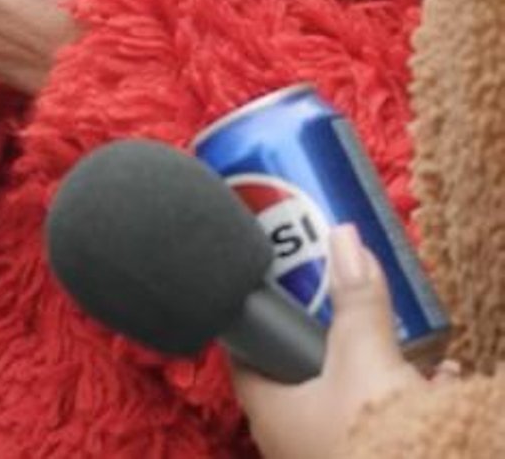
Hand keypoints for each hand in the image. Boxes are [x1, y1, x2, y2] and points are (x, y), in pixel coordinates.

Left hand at [234, 225, 425, 458]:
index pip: (244, 350)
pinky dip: (399, 394)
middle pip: (294, 366)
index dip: (257, 316)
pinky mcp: (368, 454)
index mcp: (268, 411)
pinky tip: (431, 374)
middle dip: (319, 333)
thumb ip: (356, 301)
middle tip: (335, 293)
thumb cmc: (374, 440)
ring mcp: (327, 448)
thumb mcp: (365, 360)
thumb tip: (344, 237)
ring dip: (365, 364)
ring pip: (341, 393)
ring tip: (383, 326)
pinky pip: (377, 417)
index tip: (274, 282)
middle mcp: (289, 434)